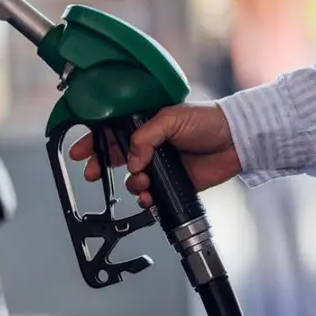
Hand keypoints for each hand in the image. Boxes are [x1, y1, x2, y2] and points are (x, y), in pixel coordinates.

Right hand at [67, 102, 240, 207]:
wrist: (236, 141)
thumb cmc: (208, 120)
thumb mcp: (171, 118)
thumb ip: (145, 137)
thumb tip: (132, 158)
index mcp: (146, 124)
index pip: (113, 131)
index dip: (94, 142)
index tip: (80, 152)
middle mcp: (150, 145)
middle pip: (116, 157)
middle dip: (100, 166)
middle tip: (93, 173)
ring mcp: (161, 165)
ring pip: (132, 178)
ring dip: (131, 183)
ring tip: (141, 182)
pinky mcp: (173, 183)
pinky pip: (151, 194)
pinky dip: (146, 198)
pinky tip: (149, 196)